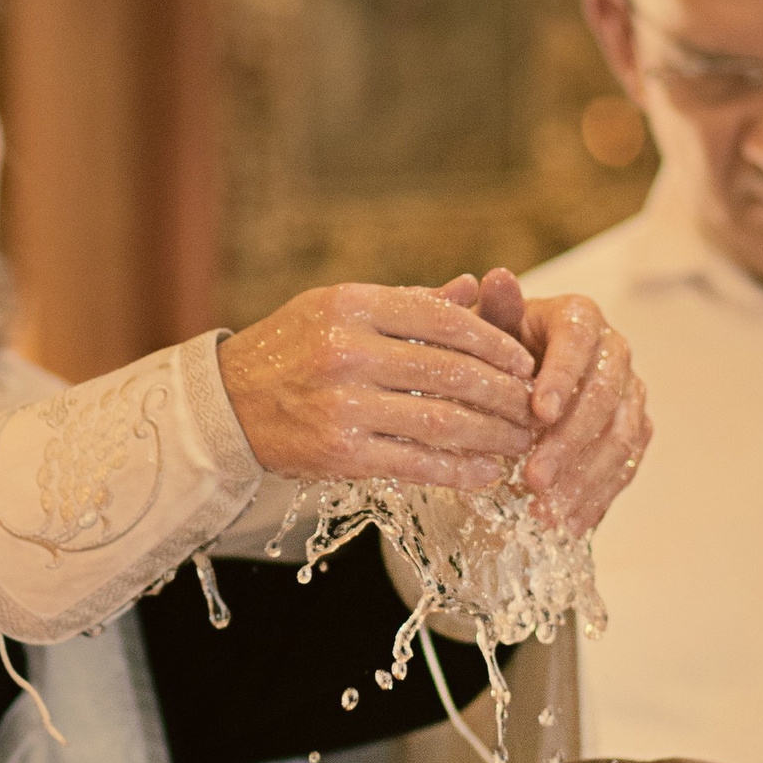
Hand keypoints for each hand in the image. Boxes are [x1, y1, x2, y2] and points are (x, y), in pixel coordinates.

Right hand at [216, 282, 538, 487]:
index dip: (494, 342)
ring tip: (521, 442)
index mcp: (352, 305)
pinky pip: (414, 463)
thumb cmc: (292, 350)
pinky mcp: (339, 452)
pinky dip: (457, 471)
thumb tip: (475, 288)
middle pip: (451, 372)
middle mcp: (347, 351)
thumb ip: (409, 302)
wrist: (227, 405)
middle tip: (535, 406)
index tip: (524, 361)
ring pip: (441, 420)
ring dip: (491, 435)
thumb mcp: (339, 309)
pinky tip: (485, 474)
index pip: (444, 320)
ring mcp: (342, 404)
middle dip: (504, 393)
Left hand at [438, 269, 651, 534]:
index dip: (562, 379)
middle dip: (569, 442)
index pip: (578, 345)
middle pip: (604, 398)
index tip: (537, 413)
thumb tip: (496, 277)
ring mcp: (630, 393)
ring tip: (546, 512)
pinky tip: (568, 526)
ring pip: (621, 438)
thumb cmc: (499, 347)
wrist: (520, 374)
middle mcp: (615, 351)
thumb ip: (494, 310)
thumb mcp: (488, 329)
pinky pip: (626, 467)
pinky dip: (597, 499)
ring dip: (584, 479)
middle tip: (534, 479)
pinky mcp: (635, 430)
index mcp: (581, 318)